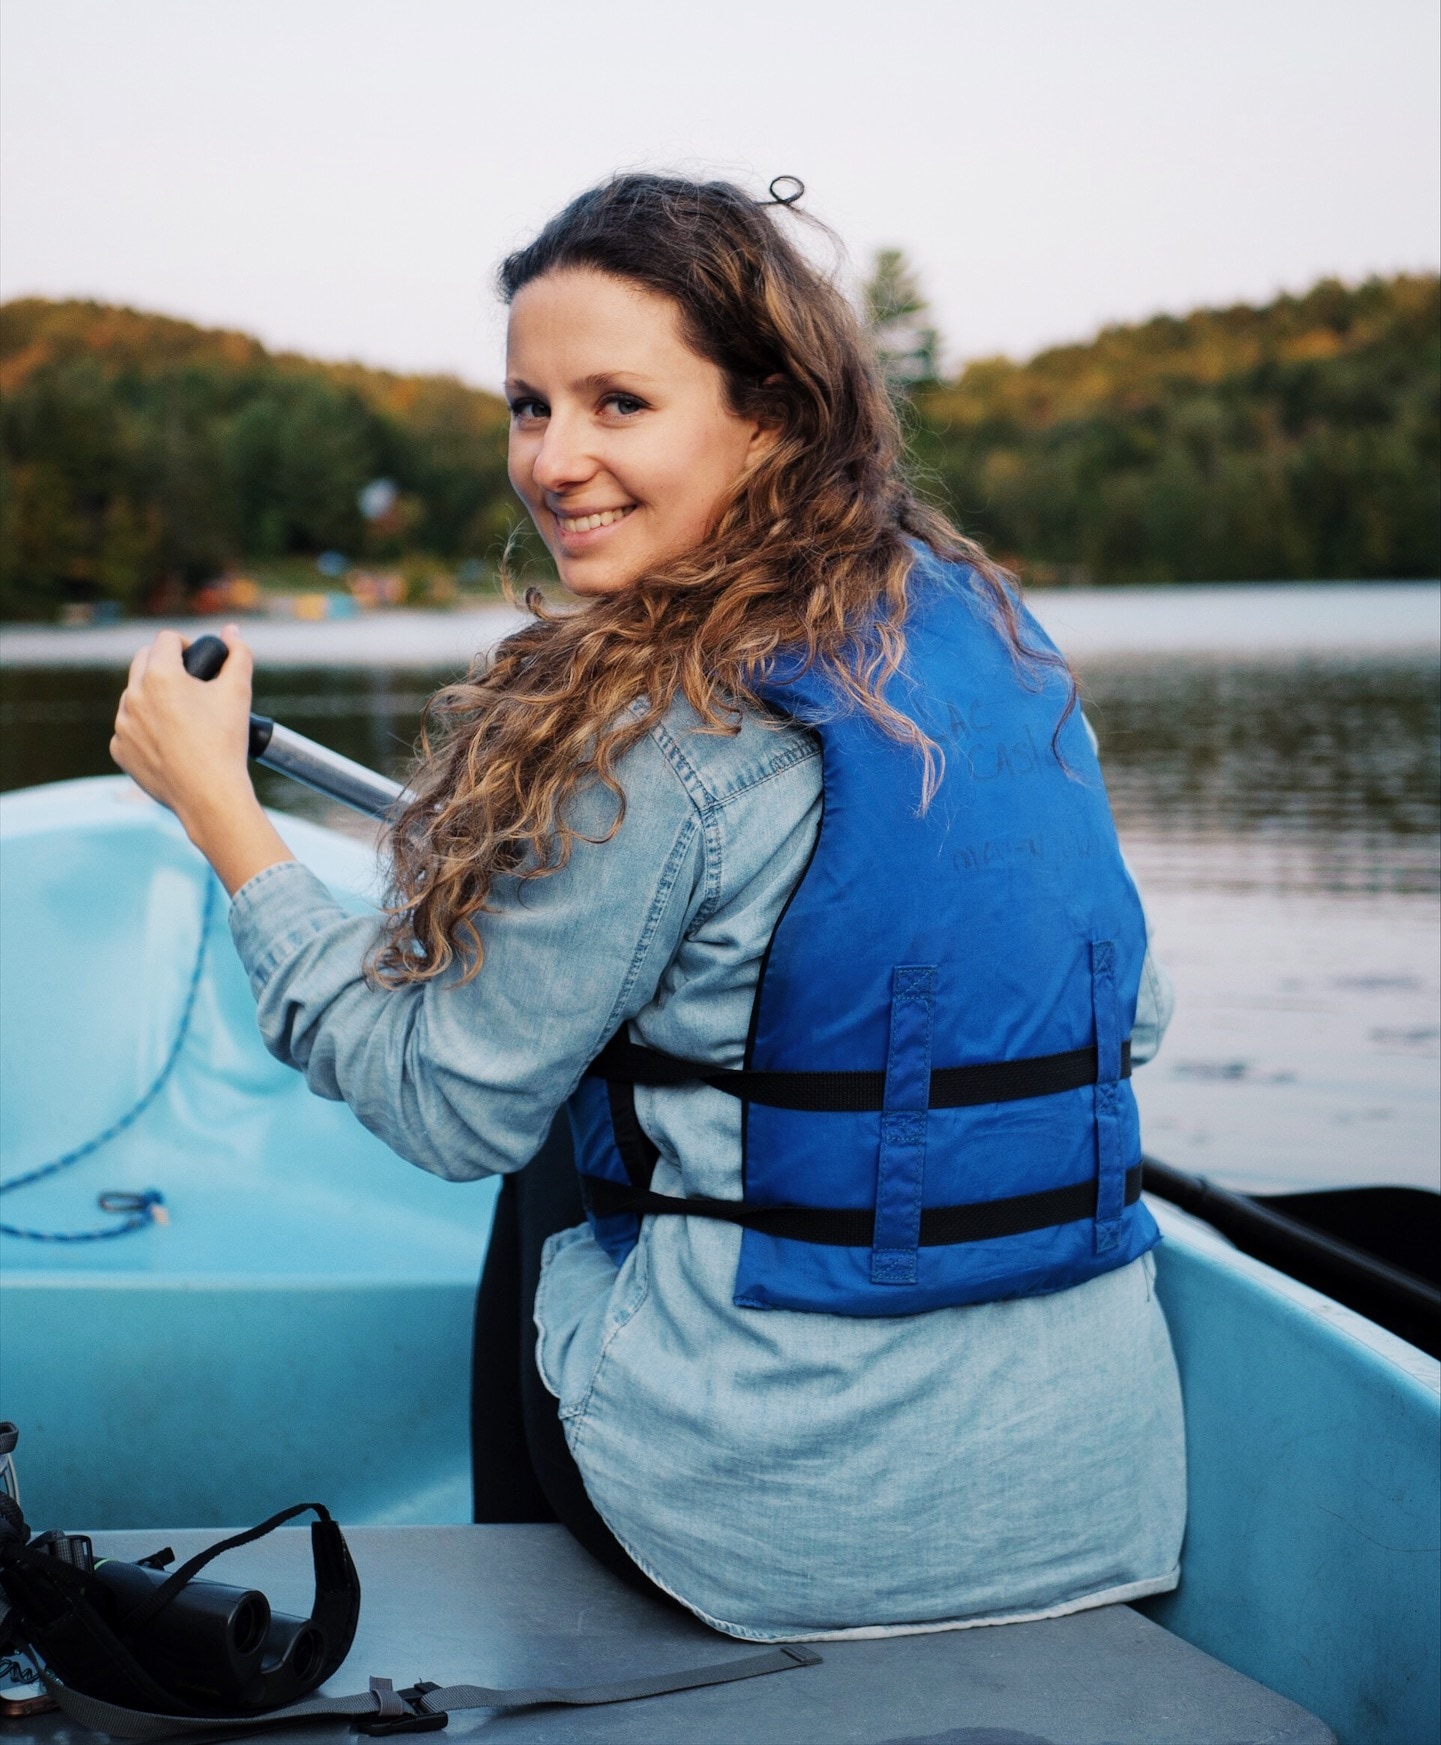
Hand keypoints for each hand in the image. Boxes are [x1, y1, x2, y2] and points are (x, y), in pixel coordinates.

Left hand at [112, 624, 293, 892]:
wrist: (209, 796)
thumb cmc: (225, 743)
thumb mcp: (239, 693)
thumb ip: (238, 654)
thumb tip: (233, 631)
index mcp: (159, 676)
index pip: (165, 640)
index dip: (185, 644)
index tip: (197, 660)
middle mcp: (132, 696)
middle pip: (143, 661)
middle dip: (164, 665)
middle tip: (189, 684)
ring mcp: (122, 725)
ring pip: (134, 697)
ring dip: (152, 698)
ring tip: (181, 717)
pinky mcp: (119, 750)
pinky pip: (129, 730)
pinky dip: (145, 730)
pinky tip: (170, 743)